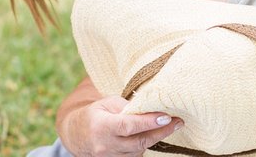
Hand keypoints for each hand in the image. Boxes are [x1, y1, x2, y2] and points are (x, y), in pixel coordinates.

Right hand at [58, 95, 182, 156]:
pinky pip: (136, 154)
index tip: (166, 117)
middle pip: (138, 142)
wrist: (77, 135)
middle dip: (161, 132)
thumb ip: (127, 106)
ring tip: (171, 125)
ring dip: (157, 137)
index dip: (148, 122)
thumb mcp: (106, 103)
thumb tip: (150, 107)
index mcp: (101, 126)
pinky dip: (147, 143)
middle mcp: (106, 145)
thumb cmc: (95, 114)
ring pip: (140, 149)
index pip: (128, 125)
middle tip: (178, 122)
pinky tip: (155, 134)